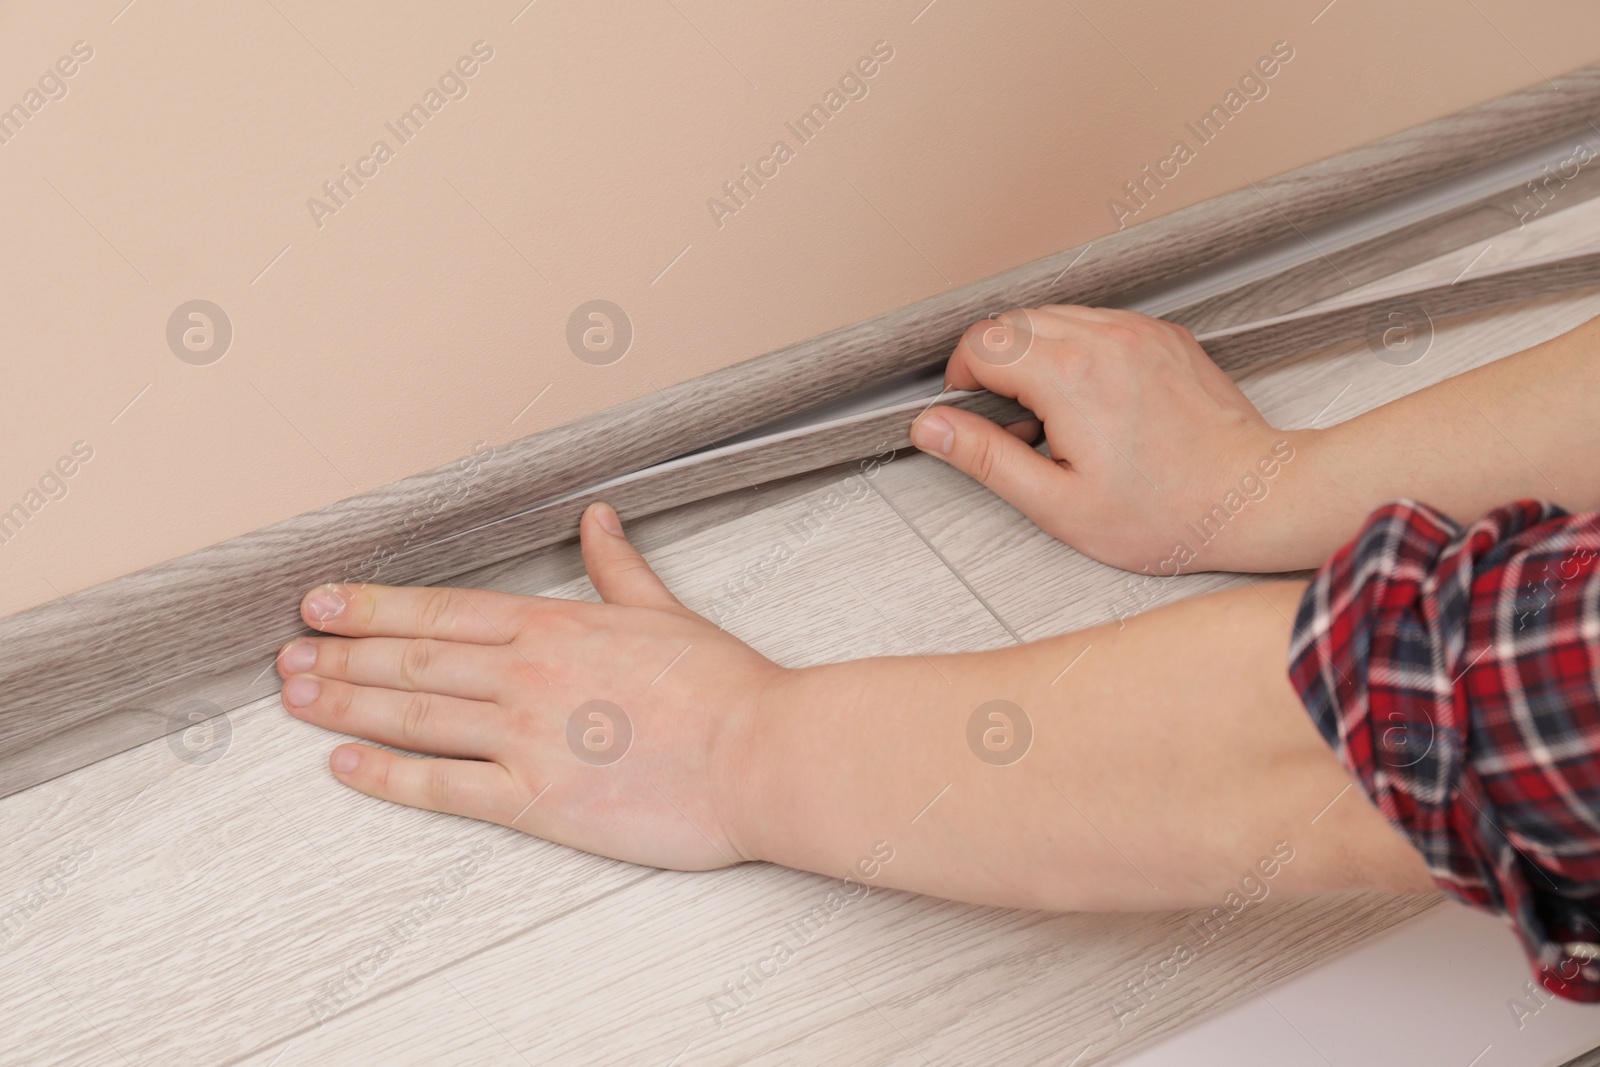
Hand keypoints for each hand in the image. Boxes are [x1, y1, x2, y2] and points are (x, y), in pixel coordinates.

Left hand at [275, 502, 776, 870]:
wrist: (761, 755)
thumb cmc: (725, 690)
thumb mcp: (667, 613)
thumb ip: (619, 569)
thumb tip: (597, 520)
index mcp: (556, 627)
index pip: (442, 611)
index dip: (371, 605)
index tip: (322, 601)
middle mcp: (526, 676)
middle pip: (412, 659)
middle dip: (340, 654)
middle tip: (284, 655)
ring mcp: (525, 738)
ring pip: (413, 715)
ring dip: (345, 704)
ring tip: (295, 697)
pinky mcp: (536, 800)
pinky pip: (443, 786)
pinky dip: (385, 775)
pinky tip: (343, 765)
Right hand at [909, 306, 1304, 573]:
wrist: (1252, 497)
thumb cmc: (1166, 513)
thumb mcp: (1057, 503)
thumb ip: (986, 458)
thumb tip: (932, 427)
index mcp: (1067, 376)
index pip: (981, 343)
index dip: (962, 379)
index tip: (971, 412)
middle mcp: (1102, 338)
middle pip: (1011, 321)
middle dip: (996, 365)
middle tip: (1014, 423)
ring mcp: (1137, 330)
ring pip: (1054, 315)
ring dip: (1036, 353)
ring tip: (1055, 415)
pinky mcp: (1163, 335)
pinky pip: (1097, 322)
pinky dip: (1078, 349)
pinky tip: (1093, 401)